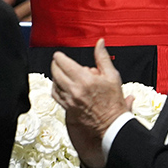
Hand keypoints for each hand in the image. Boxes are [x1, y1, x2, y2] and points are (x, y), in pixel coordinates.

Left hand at [50, 39, 128, 167]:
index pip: (63, 63)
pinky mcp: (68, 109)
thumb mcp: (112, 76)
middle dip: (55, 64)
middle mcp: (74, 90)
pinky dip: (55, 87)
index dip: (59, 56)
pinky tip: (60, 85)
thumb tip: (100, 43)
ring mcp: (70, 101)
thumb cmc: (114, 102)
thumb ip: (102, 57)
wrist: (112, 125)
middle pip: (55, 72)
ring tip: (60, 72)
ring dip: (55, 75)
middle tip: (58, 61)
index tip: (59, 54)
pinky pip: (56, 95)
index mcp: (85, 80)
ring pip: (54, 83)